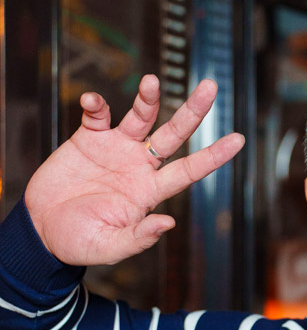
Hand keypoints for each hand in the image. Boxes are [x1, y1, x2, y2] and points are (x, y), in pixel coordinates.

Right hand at [24, 76, 243, 265]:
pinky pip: (97, 116)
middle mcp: (139, 166)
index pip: (189, 170)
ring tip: (151, 82)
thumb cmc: (79, 242)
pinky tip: (91, 101)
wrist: (43, 230)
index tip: (238, 139)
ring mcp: (116, 150)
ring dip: (147, 98)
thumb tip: (169, 223)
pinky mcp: (88, 140)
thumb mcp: (111, 247)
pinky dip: (95, 105)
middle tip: (210, 87)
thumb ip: (140, 238)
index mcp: (150, 192)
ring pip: (141, 117)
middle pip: (173, 134)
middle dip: (192, 111)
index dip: (214, 155)